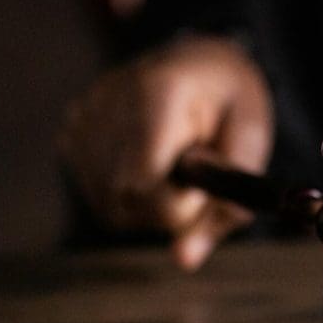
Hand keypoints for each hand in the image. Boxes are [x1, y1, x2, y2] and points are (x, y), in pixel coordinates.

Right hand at [58, 35, 273, 270]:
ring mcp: (84, 115)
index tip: (202, 184)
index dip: (177, 204)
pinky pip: (95, 194)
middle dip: (165, 208)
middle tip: (193, 177)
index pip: (144, 182)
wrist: (199, 61)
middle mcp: (109, 99)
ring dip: (146, 205)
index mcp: (160, 92)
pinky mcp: (71, 130)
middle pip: (123, 200)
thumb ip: (226, 206)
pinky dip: (125, 194)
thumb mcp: (251, 145)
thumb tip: (184, 261)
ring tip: (172, 166)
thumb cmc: (231, 104)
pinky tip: (146, 163)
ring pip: (107, 206)